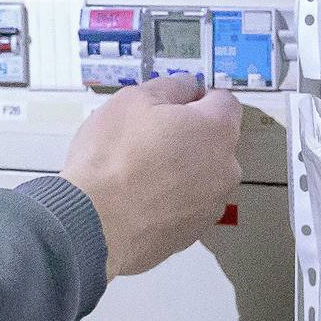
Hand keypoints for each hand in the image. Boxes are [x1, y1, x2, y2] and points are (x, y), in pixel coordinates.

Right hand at [59, 75, 243, 279]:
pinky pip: (186, 206)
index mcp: (217, 130)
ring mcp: (212, 205)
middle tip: (145, 140)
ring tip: (137, 176)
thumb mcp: (132, 100)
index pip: (224, 101)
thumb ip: (169, 87)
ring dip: (180, 170)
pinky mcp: (193, 233)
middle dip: (188, 136)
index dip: (196, 98)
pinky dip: (169, 200)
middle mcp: (226, 168)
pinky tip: (138, 201)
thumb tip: (187, 87)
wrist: (94, 224)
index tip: (167, 106)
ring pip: (201, 176)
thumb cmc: (113, 155)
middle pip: (213, 142)